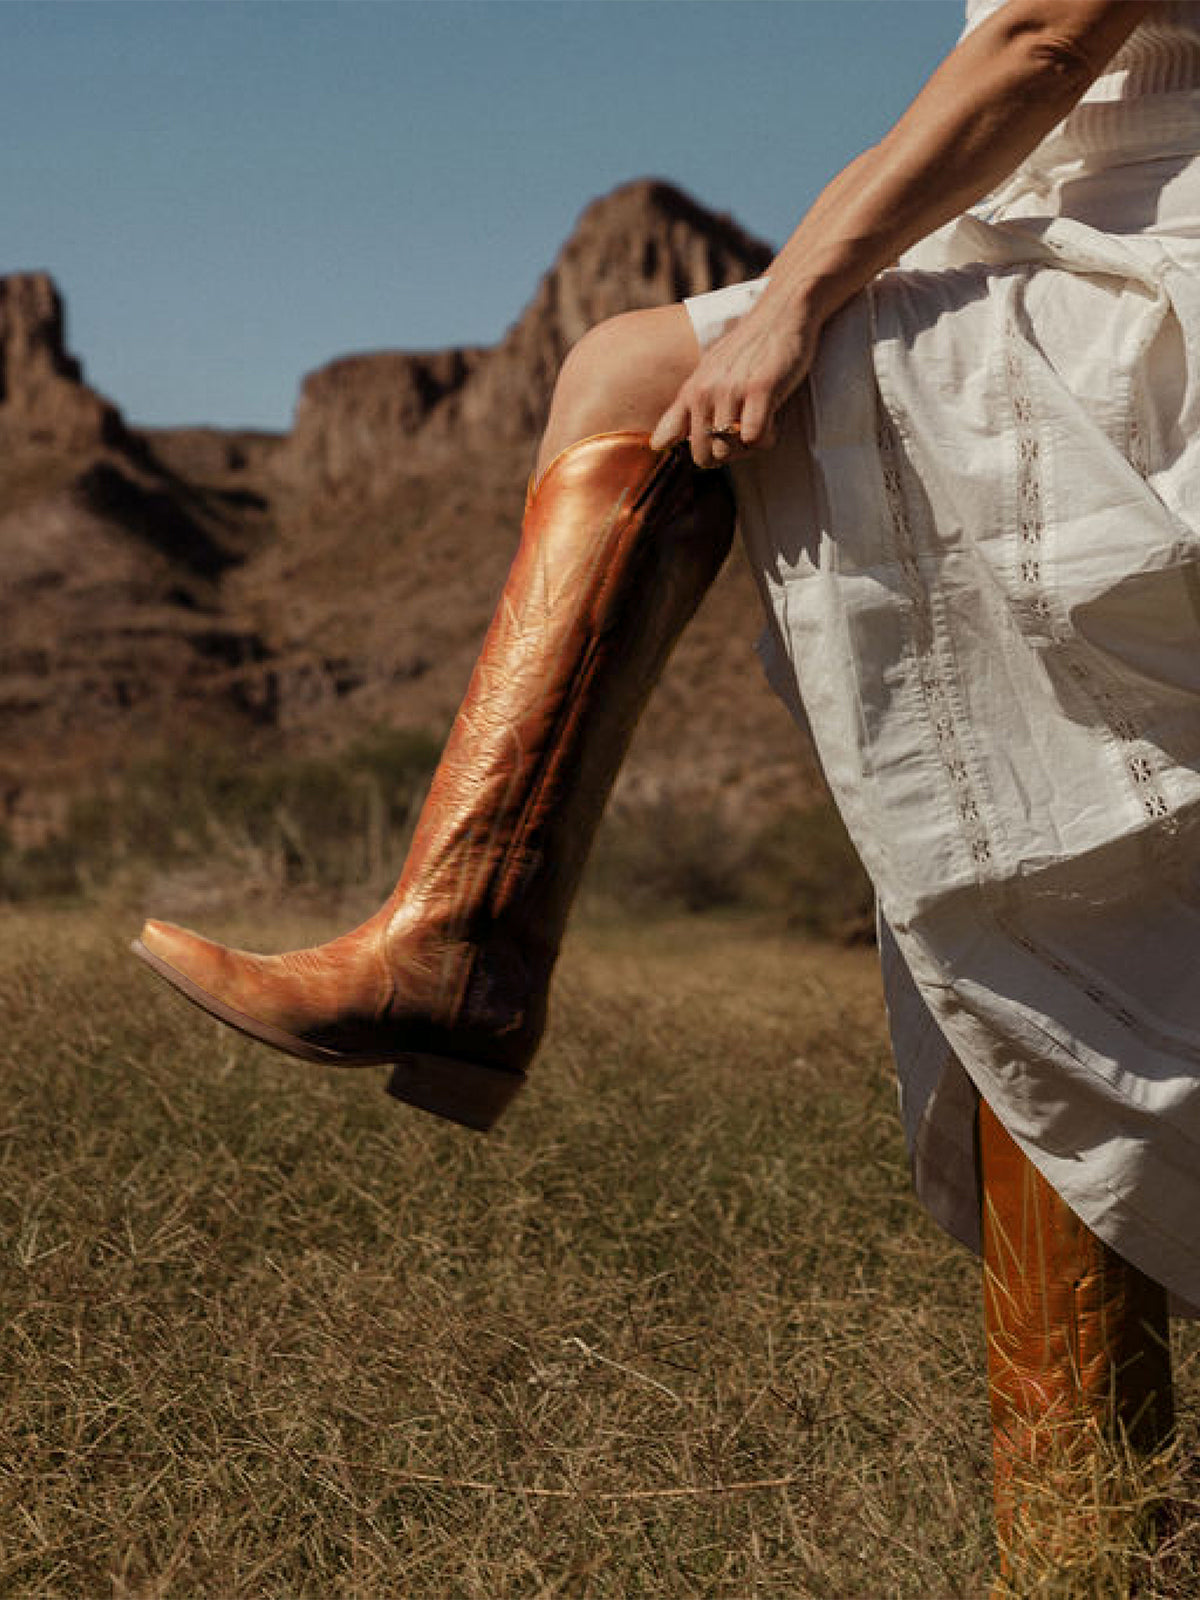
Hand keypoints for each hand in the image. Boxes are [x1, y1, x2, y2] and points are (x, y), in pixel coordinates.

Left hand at [649, 296, 817, 468]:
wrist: (781, 312)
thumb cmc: (747, 350)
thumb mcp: (706, 375)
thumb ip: (682, 410)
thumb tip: (658, 444)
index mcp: (690, 391)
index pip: (665, 439)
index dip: (690, 452)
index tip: (712, 446)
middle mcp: (704, 391)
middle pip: (704, 456)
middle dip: (727, 455)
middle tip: (745, 436)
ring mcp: (730, 390)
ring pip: (729, 449)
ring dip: (749, 446)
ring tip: (762, 422)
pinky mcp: (759, 389)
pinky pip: (755, 438)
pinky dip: (768, 436)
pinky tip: (774, 418)